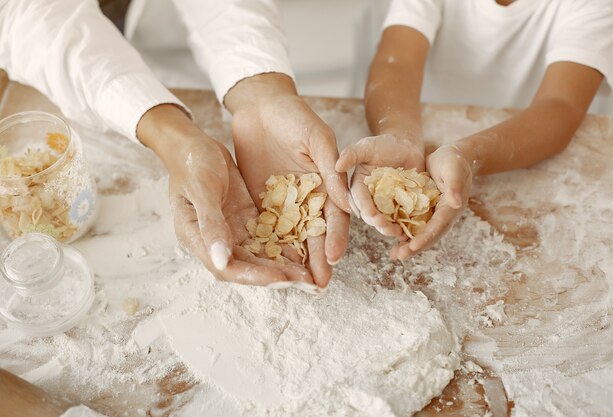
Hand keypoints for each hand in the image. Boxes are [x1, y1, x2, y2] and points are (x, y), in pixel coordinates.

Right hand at [138, 105, 312, 284]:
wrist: (193, 143)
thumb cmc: (191, 162)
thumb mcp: (202, 190)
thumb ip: (211, 225)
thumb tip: (222, 260)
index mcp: (197, 237)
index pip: (228, 268)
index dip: (255, 277)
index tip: (282, 279)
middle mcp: (214, 240)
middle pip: (247, 267)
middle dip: (275, 275)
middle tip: (306, 282)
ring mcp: (230, 230)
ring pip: (258, 255)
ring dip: (282, 265)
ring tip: (310, 273)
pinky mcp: (244, 218)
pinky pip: (265, 237)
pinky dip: (282, 245)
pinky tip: (304, 249)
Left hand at [225, 74, 350, 287]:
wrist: (260, 104)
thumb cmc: (294, 115)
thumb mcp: (316, 138)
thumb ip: (331, 169)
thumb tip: (347, 205)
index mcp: (328, 183)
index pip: (335, 217)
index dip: (335, 239)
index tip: (331, 260)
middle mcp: (309, 196)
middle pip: (314, 233)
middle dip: (316, 260)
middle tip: (317, 286)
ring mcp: (286, 199)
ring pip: (292, 234)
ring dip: (294, 259)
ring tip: (295, 284)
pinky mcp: (264, 198)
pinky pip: (267, 225)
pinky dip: (269, 244)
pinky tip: (268, 262)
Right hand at [335, 134, 424, 238]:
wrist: (407, 147)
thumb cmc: (384, 144)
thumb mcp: (366, 147)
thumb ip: (351, 154)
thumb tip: (336, 165)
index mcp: (358, 188)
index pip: (359, 201)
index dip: (366, 210)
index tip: (373, 217)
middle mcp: (370, 199)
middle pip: (372, 215)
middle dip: (379, 224)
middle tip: (389, 229)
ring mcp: (386, 205)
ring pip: (386, 221)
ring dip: (392, 229)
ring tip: (400, 233)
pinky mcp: (400, 207)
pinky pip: (402, 219)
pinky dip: (406, 226)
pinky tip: (411, 232)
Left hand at [391, 144, 472, 259]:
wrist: (449, 156)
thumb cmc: (453, 161)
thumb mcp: (454, 169)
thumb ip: (454, 185)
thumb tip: (456, 203)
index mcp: (451, 208)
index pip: (438, 225)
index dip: (426, 237)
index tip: (413, 246)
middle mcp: (441, 215)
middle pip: (428, 234)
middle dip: (414, 247)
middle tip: (399, 256)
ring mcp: (431, 213)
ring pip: (419, 232)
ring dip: (408, 244)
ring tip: (394, 255)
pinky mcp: (421, 209)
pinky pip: (412, 223)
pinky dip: (402, 231)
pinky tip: (390, 237)